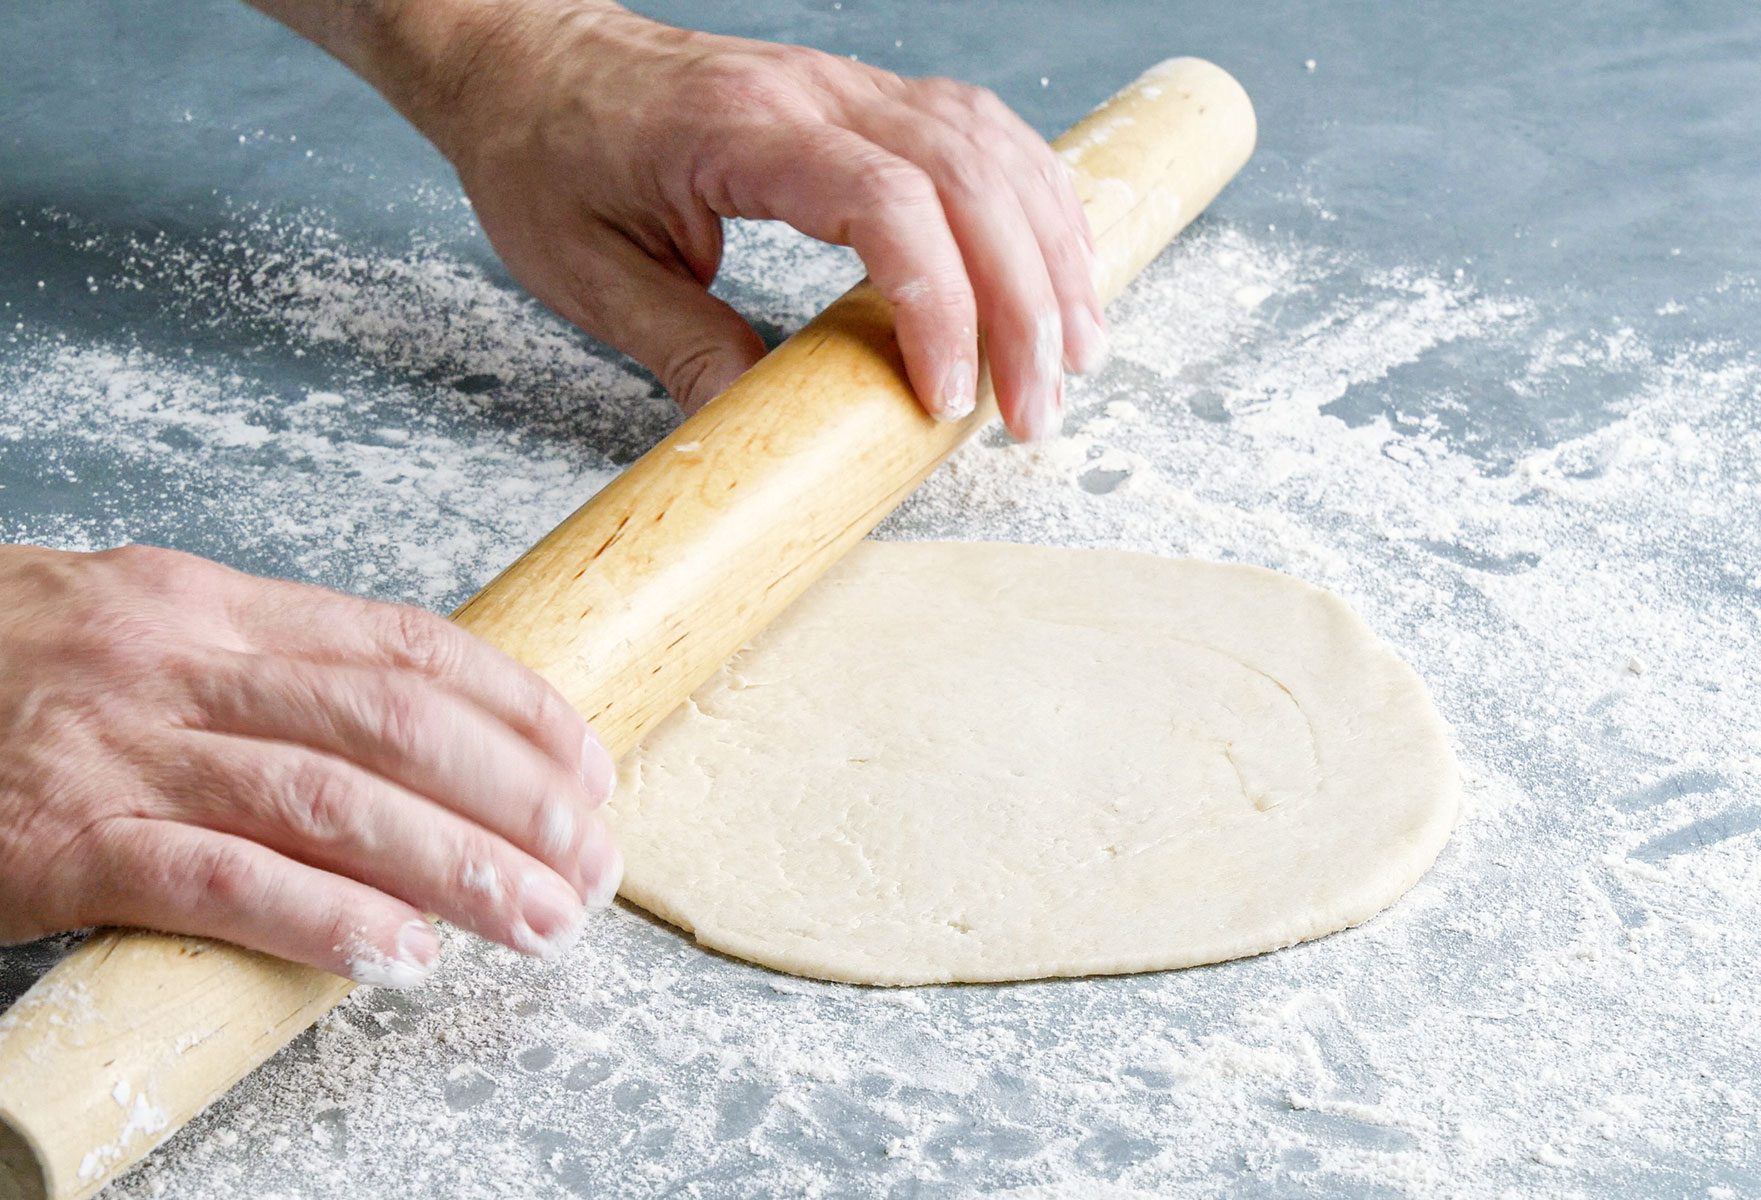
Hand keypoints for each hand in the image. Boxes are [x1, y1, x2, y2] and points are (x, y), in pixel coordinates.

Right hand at [0, 544, 622, 986]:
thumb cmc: (20, 669)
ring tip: (535, 921)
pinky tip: (398, 956)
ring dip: (454, 868)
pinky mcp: (62, 844)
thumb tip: (427, 733)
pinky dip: (321, 919)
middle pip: (397, 727)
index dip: (522, 712)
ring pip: (330, 801)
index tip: (591, 770)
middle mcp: (184, 664)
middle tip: (590, 866)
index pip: (414, 647)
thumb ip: (275, 668)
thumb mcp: (153, 629)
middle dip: (516, 801)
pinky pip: (216, 881)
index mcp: (220, 605)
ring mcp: (123, 753)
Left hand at [371, 0, 1107, 436]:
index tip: (946, 400)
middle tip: (1038, 410)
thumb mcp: (583, 272)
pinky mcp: (862, 96)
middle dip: (1022, 302)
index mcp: (739, 131)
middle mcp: (812, 93)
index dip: (938, 303)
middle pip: (966, 178)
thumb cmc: (544, 156)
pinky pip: (979, 132)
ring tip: (1078, 350)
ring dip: (1048, 250)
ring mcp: (846, 84)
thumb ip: (681, 346)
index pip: (883, 202)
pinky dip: (1032, 198)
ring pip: (991, 147)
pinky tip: (1058, 259)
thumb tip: (765, 429)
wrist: (525, 59)